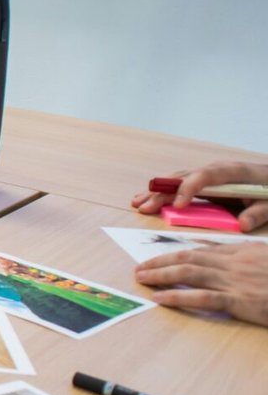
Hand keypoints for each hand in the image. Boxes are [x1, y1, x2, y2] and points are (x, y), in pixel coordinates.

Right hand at [132, 161, 267, 230]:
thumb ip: (259, 213)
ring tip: (138, 203)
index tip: (178, 205)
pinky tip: (147, 199)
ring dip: (157, 192)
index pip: (205, 176)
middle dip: (162, 192)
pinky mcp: (205, 183)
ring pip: (177, 180)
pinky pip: (180, 185)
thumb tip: (242, 224)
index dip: (189, 189)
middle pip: (184, 177)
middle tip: (144, 207)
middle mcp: (215, 170)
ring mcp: (208, 175)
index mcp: (232, 172)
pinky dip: (163, 192)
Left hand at [135, 243, 267, 326]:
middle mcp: (237, 262)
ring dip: (161, 275)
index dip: (177, 253)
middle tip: (140, 268)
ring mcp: (237, 280)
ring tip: (141, 278)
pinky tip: (159, 298)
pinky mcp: (240, 300)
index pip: (203, 249)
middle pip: (190, 257)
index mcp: (245, 251)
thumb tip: (232, 266)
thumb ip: (250, 261)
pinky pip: (202, 297)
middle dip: (160, 261)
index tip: (159, 257)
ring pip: (189, 272)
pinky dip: (177, 296)